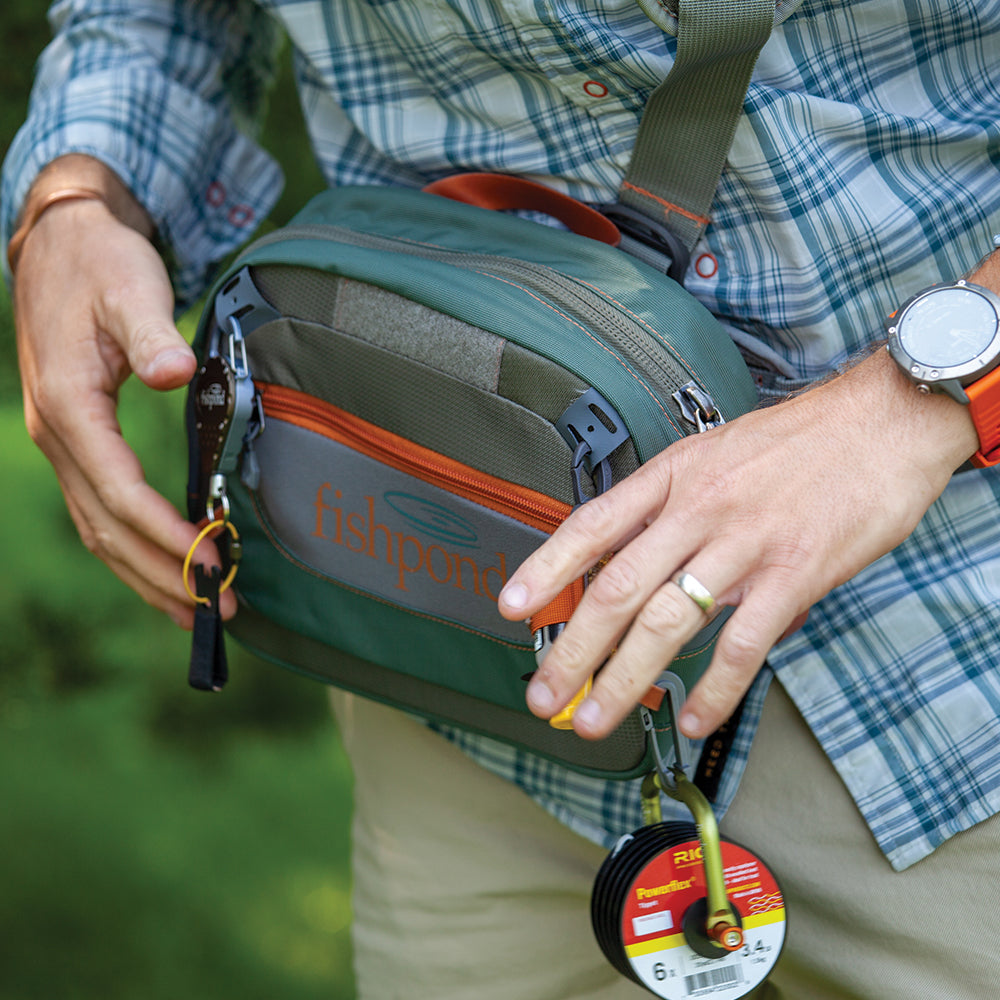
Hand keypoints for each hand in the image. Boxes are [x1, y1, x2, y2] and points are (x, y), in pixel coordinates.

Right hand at [11, 157, 235, 626]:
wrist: (62, 243)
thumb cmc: (100, 265)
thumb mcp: (129, 290)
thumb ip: (151, 333)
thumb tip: (172, 372)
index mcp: (70, 409)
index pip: (120, 493)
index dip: (165, 534)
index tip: (209, 562)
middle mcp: (60, 437)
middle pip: (108, 529)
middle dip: (162, 574)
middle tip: (214, 610)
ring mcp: (65, 445)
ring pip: (100, 531)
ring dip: (147, 574)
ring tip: (194, 612)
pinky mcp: (79, 443)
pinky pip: (103, 512)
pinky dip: (134, 548)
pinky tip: (165, 568)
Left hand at [498, 350, 977, 740]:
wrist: (883, 420)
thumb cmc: (799, 440)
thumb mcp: (717, 453)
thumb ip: (676, 505)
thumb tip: (644, 562)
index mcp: (673, 476)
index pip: (592, 525)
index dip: (546, 568)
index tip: (512, 606)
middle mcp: (697, 509)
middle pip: (616, 588)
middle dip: (572, 649)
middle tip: (544, 694)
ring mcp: (744, 543)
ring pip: (666, 622)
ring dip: (624, 680)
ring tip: (597, 719)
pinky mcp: (794, 574)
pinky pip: (742, 644)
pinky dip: (714, 689)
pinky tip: (694, 718)